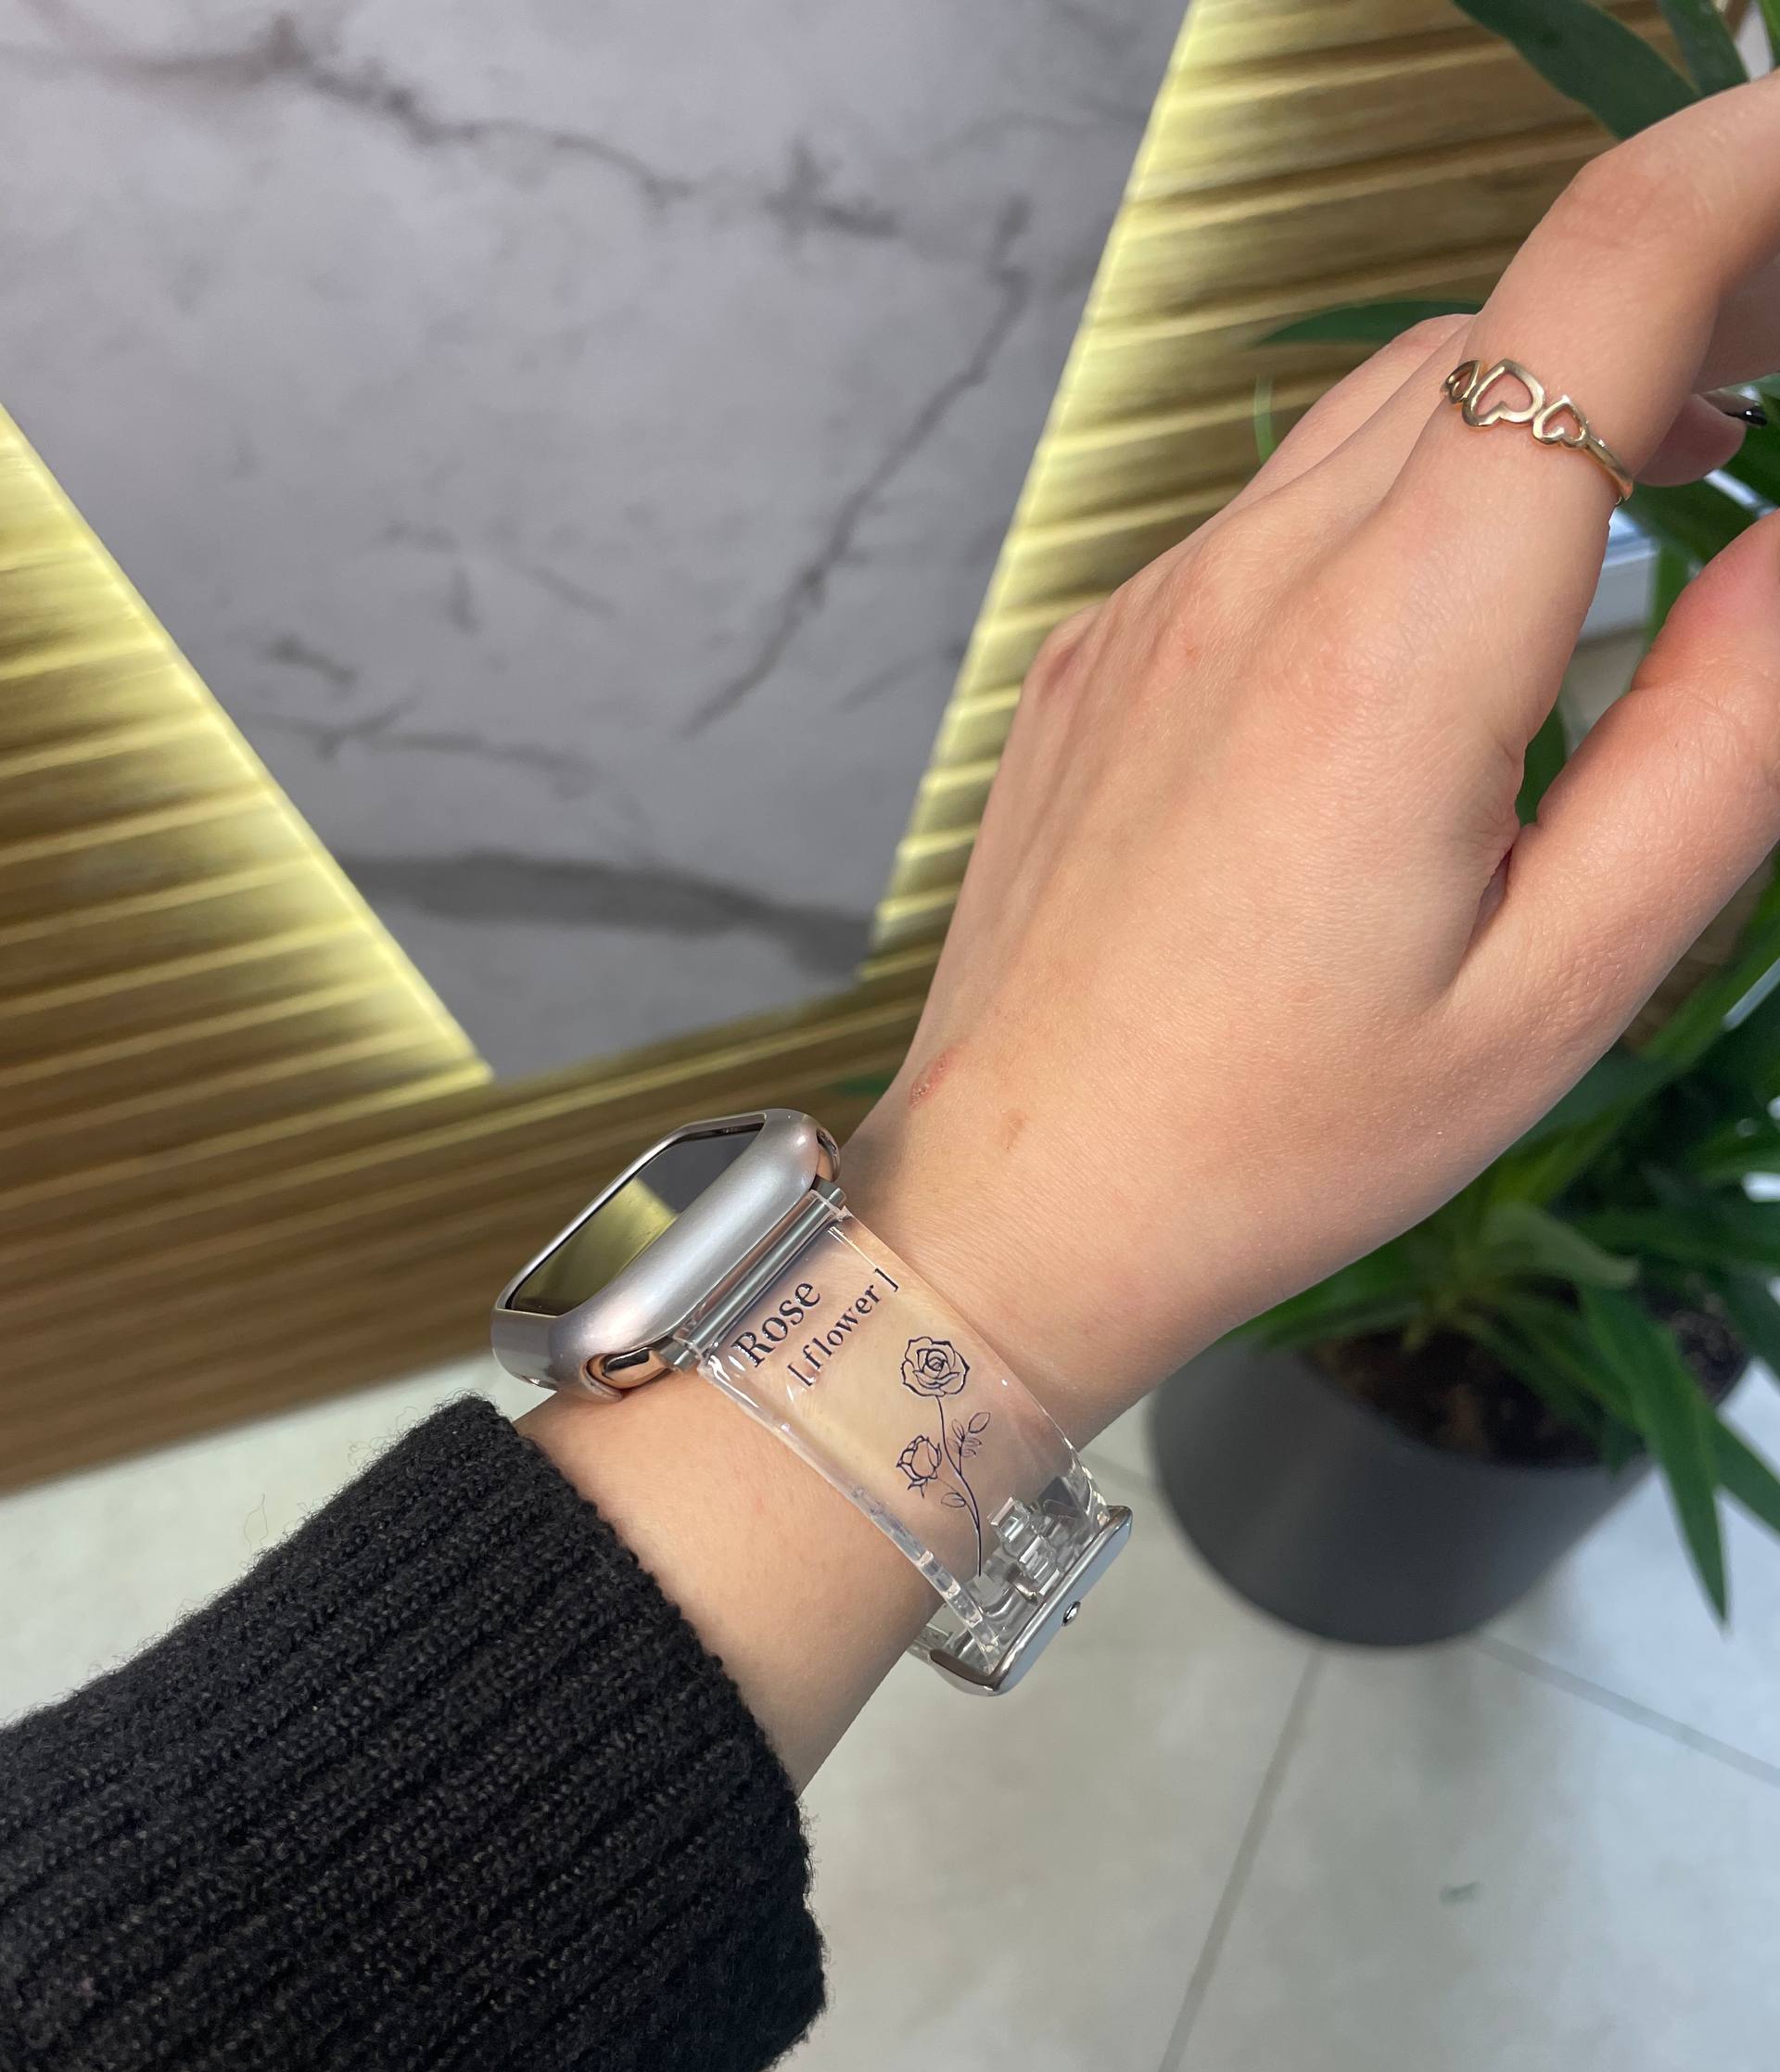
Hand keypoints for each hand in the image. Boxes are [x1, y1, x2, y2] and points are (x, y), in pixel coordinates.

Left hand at [845, 76, 1779, 1447]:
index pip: (1597, 283)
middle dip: (1671, 299)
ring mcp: (1154, 603)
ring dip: (1538, 397)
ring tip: (1659, 468)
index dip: (1748, 179)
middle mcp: (1251, 579)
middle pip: (1497, 322)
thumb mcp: (1556, 990)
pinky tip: (1453, 610)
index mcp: (1391, 649)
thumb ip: (1723, 746)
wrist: (1015, 1206)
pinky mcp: (1102, 648)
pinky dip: (1405, 494)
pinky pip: (1278, 506)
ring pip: (1383, 406)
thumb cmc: (1278, 1142)